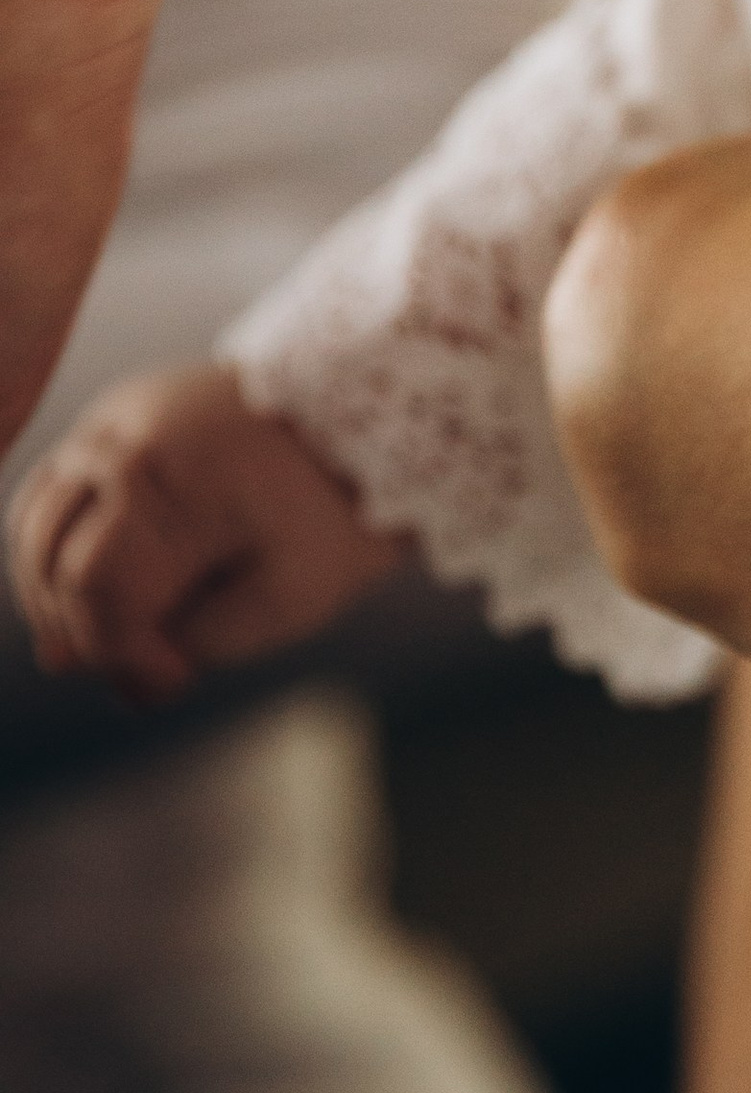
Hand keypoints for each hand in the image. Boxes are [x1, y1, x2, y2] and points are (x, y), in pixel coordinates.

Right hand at [8, 360, 397, 708]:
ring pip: (35, 524)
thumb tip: (113, 676)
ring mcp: (113, 418)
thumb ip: (198, 642)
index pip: (95, 592)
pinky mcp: (115, 410)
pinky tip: (100, 587)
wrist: (373, 415)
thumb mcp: (290, 599)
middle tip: (147, 668)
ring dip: (54, 594)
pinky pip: (52, 486)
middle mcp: (126, 441)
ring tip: (118, 635)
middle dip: (85, 632)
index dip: (120, 654)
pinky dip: (59, 544)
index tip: (174, 682)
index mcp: (173, 485)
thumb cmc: (338, 510)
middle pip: (52, 561)